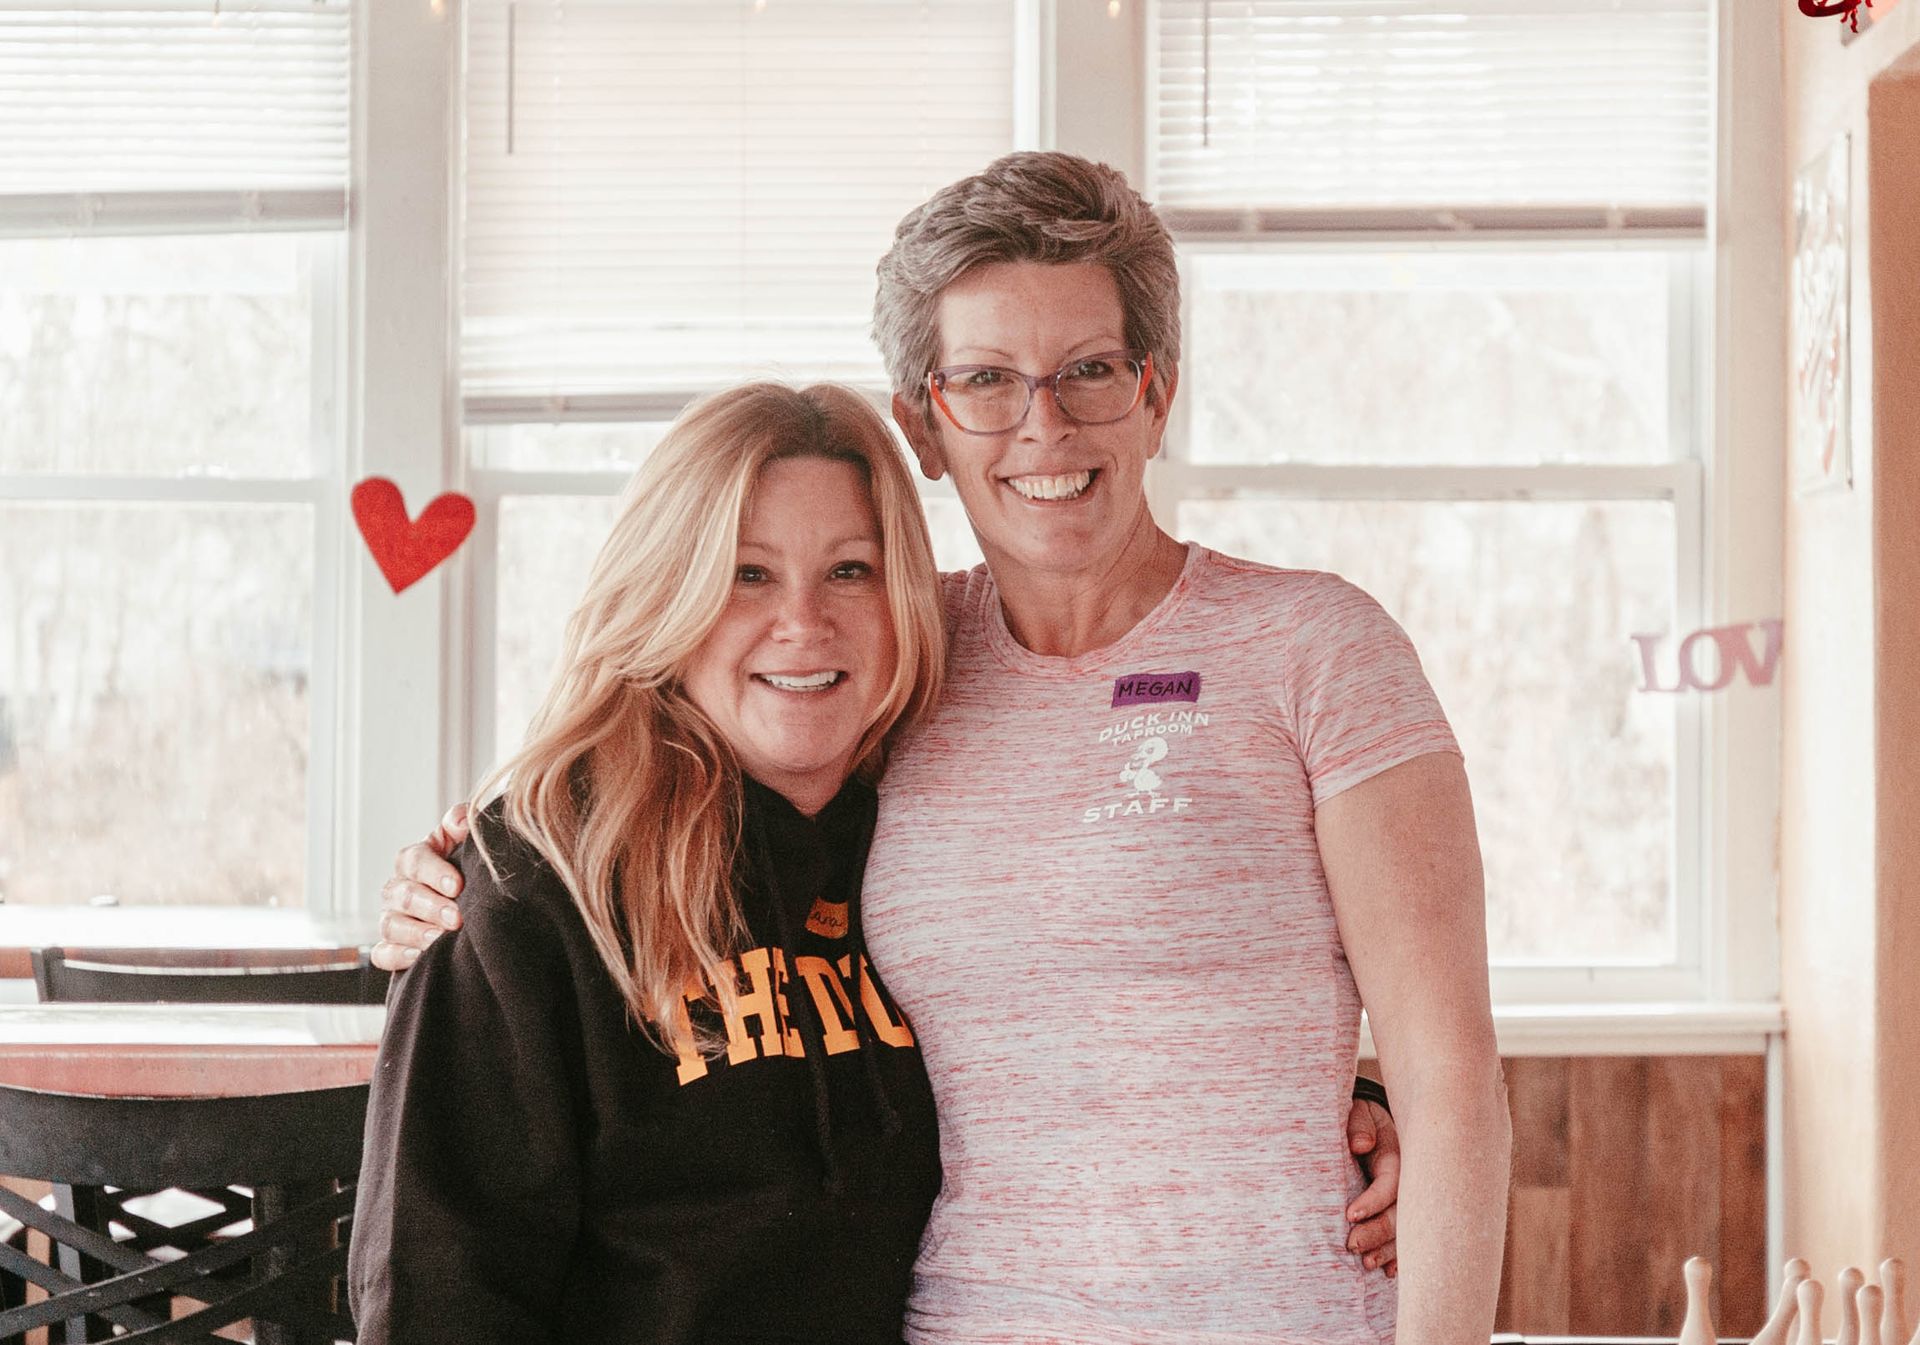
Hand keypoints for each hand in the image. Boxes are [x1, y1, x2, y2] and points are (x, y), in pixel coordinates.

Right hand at [370, 803, 472, 970]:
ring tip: (440, 939)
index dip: (434, 872)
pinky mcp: (391, 946)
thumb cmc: (466, 868)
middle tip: (457, 918)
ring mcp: (392, 918)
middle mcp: (399, 888)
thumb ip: (462, 823)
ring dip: (416, 933)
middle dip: (431, 907)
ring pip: (391, 925)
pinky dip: (397, 956)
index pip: (414, 860)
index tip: (458, 885)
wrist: (470, 902)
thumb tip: (462, 822)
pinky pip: (382, 954)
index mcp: (415, 859)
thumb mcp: (465, 842)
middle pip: (404, 895)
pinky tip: (418, 957)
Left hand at [1346, 1096, 1399, 1276]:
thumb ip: (1359, 1125)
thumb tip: (1360, 1145)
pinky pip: (1407, 1238)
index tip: (1350, 1215)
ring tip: (1366, 1263)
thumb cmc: (1363, 1116)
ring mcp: (1410, 1200)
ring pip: (1405, 1232)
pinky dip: (1398, 1256)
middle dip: (1377, 1233)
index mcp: (1399, 1158)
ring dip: (1387, 1250)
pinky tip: (1388, 1271)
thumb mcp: (1360, 1112)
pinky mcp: (1406, 1213)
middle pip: (1400, 1214)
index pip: (1390, 1184)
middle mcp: (1408, 1183)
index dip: (1372, 1201)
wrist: (1376, 1119)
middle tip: (1351, 1246)